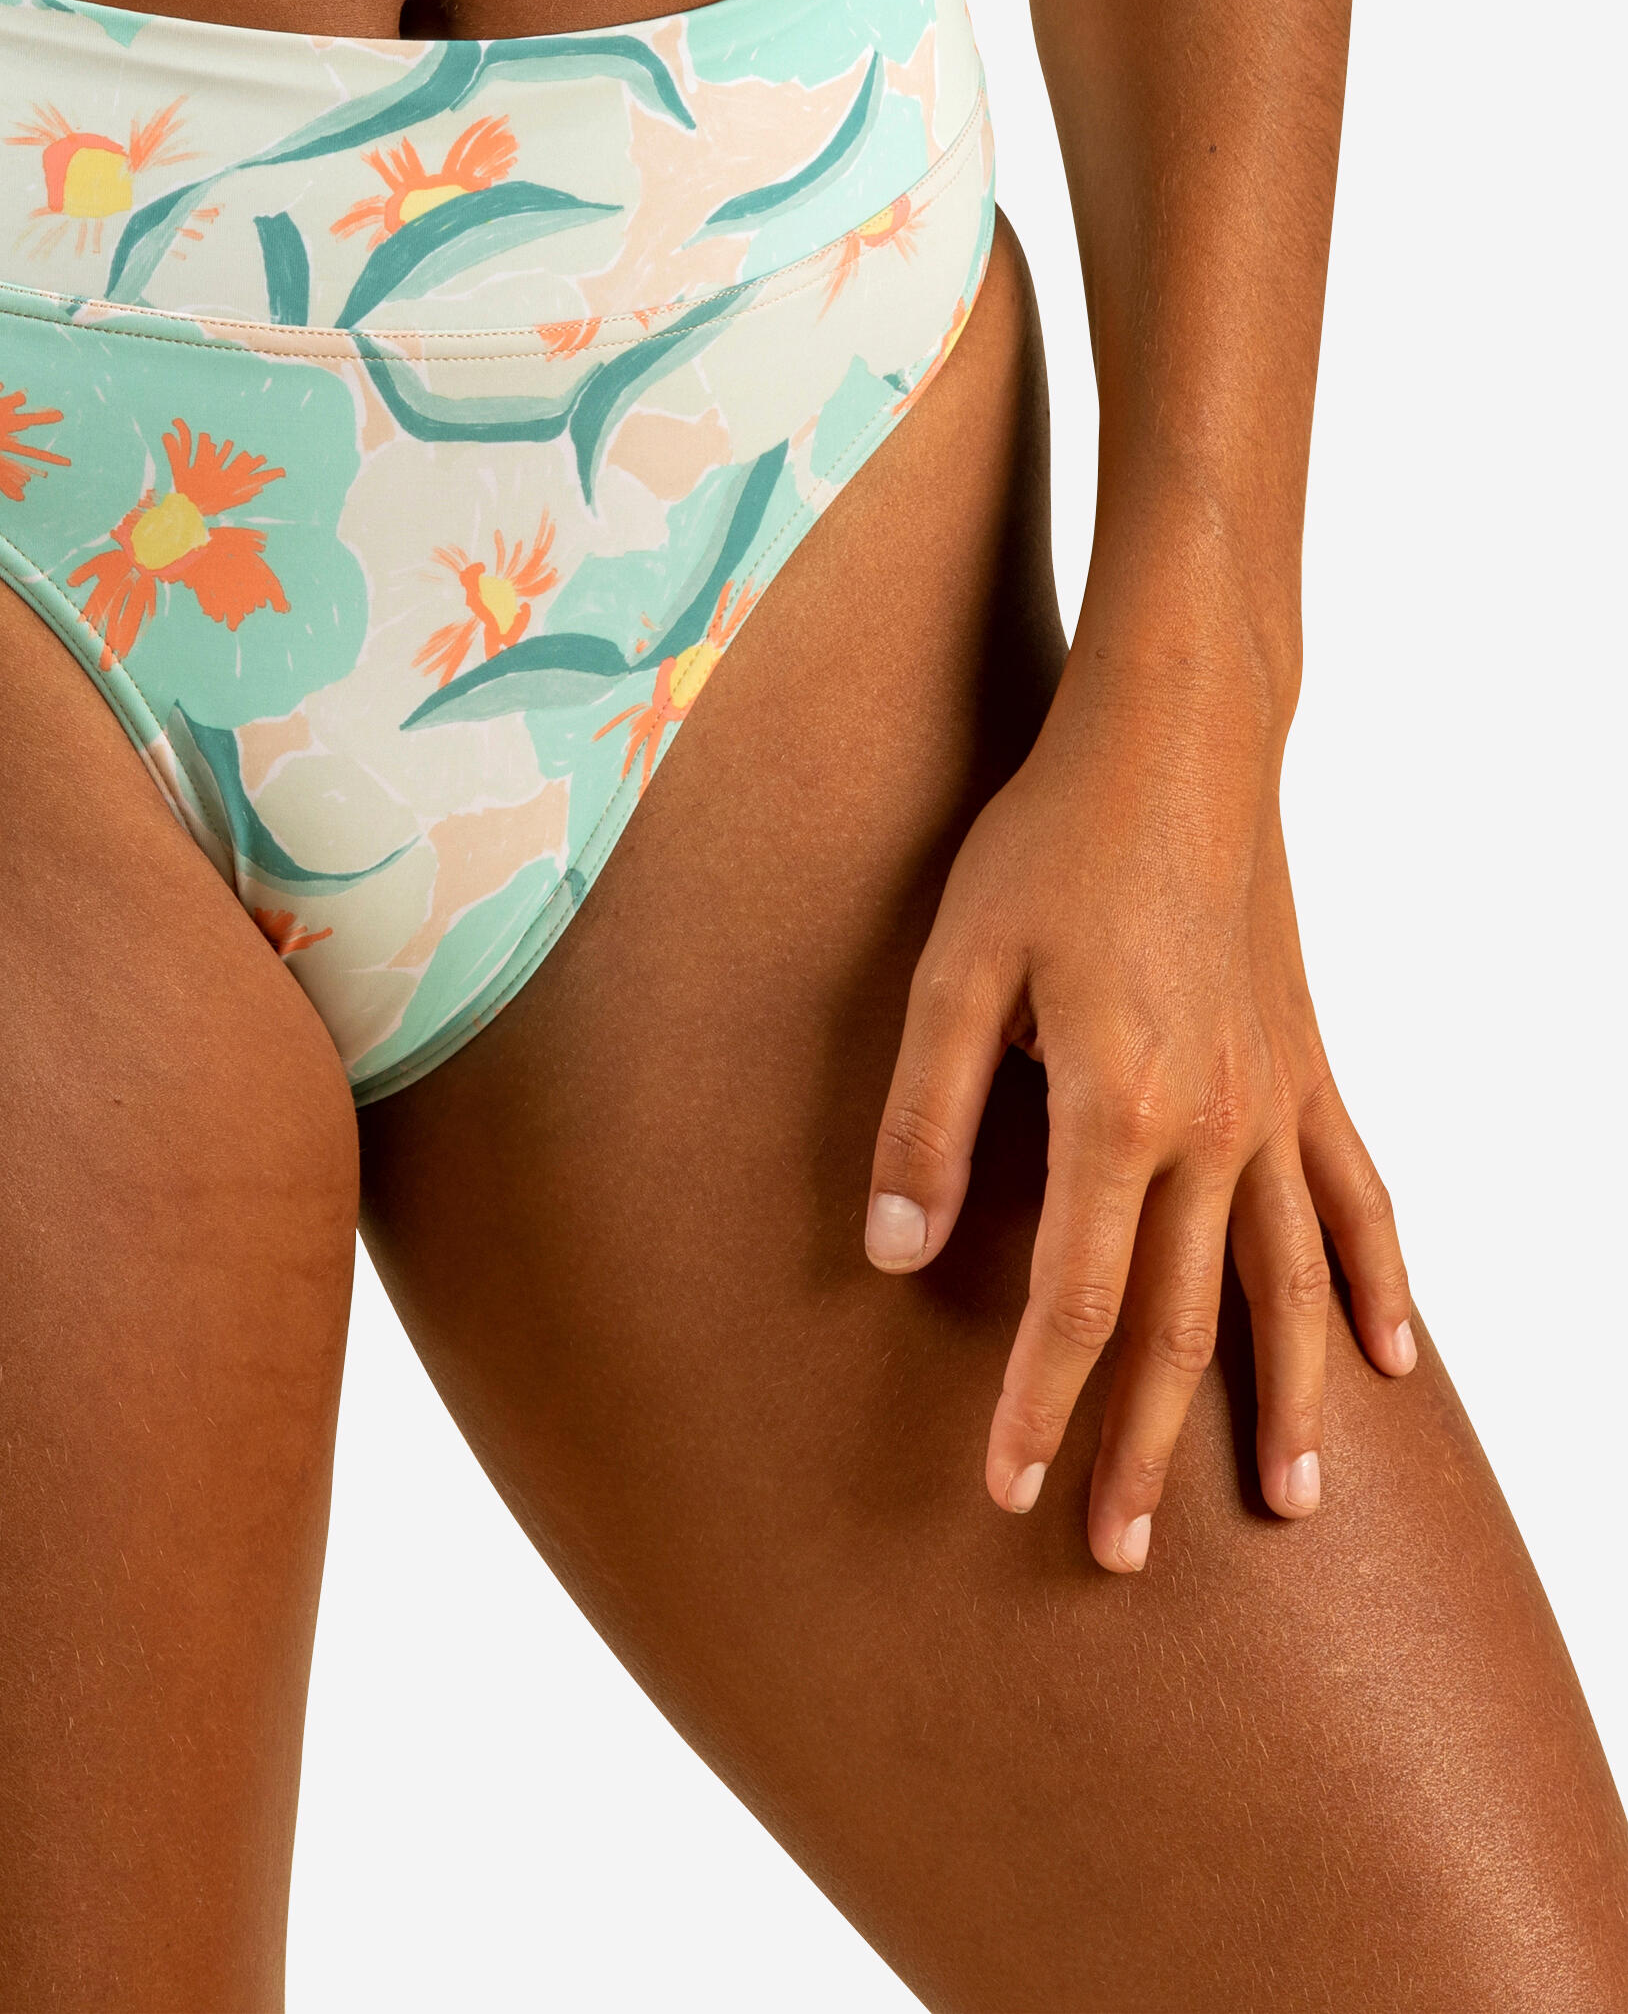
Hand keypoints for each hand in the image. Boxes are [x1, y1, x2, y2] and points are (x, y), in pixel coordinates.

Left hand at [865, 632, 1415, 1572]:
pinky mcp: (1308, 1067)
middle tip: (1120, 1551)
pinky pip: (1358, 1196)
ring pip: (1289, 1285)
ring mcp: (1278, 1102)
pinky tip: (1400, 1359)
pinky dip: (1379, 1282)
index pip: (1077, 1304)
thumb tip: (894, 1255)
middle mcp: (1216, 1128)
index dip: (1038, 1405)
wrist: (1175, 745)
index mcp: (1117, 1109)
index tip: (1007, 1490)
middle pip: (1184, 1324)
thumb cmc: (1046, 845)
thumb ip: (926, 1120)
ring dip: (1287, 1402)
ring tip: (1288, 1506)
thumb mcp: (953, 971)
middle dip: (1147, 1446)